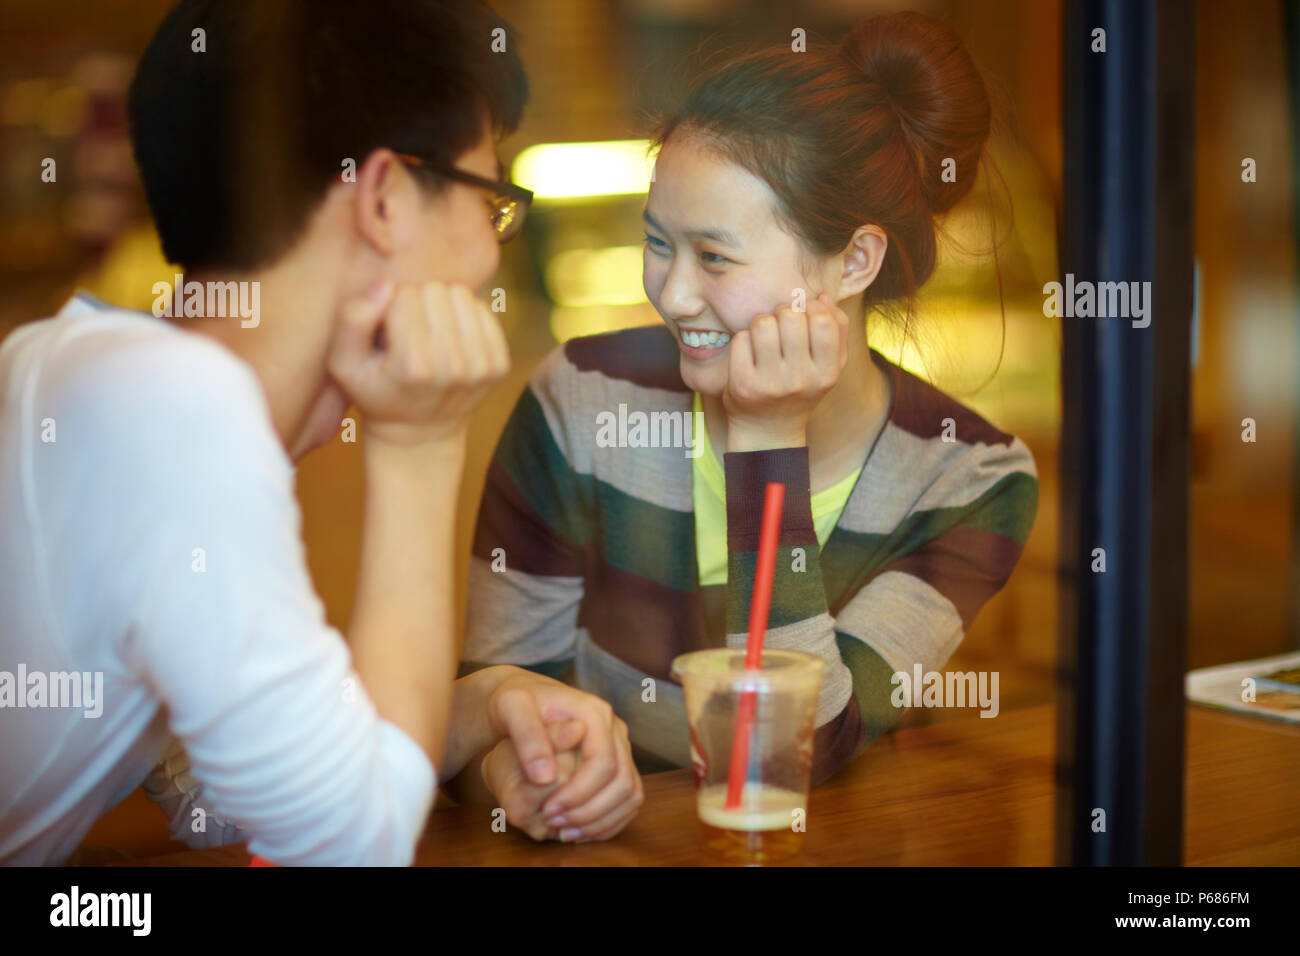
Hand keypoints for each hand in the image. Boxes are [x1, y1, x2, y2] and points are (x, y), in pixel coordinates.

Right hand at [327, 279, 509, 447]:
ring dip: (443, 305)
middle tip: (411, 331)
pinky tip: (451, 338)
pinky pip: (484, 309)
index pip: (405, 296)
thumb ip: (352, 319)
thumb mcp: (343, 363)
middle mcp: (452, 368)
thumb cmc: (377, 390)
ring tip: (430, 332)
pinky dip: (465, 316)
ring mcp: (481, 367)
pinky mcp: (500, 365)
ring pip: (462, 295)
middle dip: (419, 302)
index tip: (389, 330)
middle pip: (435, 291)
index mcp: (413, 367)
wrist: (420, 432)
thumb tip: (386, 285)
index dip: (392, 305)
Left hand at [485, 672, 643, 841]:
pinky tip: (577, 831)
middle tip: (554, 824)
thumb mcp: (510, 708)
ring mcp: (620, 748)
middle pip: (623, 782)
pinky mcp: (619, 764)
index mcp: (595, 713)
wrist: (525, 701)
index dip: (579, 794)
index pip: (604, 763)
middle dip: (590, 812)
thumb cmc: (515, 703)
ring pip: (631, 794)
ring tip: (565, 832)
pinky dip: (607, 822)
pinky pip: (627, 800)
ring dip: (601, 821)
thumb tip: (546, 778)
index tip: (547, 810)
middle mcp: (615, 730)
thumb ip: (527, 737)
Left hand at [722, 292, 848, 451]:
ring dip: (762, 322)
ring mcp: (770, 383)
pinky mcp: (742, 384)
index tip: (804, 314)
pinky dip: (743, 339)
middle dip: (784, 312)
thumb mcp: (828, 366)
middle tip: (781, 325)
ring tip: (764, 337)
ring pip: (763, 322)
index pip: (823, 321)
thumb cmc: (800, 390)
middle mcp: (800, 380)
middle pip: (791, 316)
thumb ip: (836, 330)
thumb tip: (822, 296)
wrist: (767, 431)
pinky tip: (749, 353)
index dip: (811, 307)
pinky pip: (741, 338)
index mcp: (827, 374)